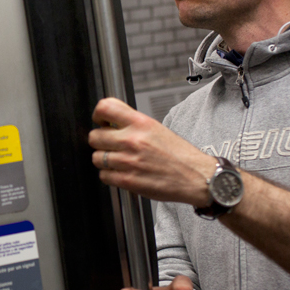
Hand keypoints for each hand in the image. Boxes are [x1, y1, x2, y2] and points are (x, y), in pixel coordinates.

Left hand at [89, 98, 214, 205]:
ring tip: (119, 161)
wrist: (195, 177)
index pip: (105, 108)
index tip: (100, 121)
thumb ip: (132, 124)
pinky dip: (110, 176)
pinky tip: (123, 173)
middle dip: (100, 142)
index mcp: (141, 123)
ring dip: (104, 161)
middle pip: (94, 137)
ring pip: (96, 158)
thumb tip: (110, 123)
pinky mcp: (127, 181)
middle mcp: (132, 140)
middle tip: (110, 145)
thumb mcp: (156, 129)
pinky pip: (103, 176)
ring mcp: (128, 161)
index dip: (98, 115)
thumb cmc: (180, 155)